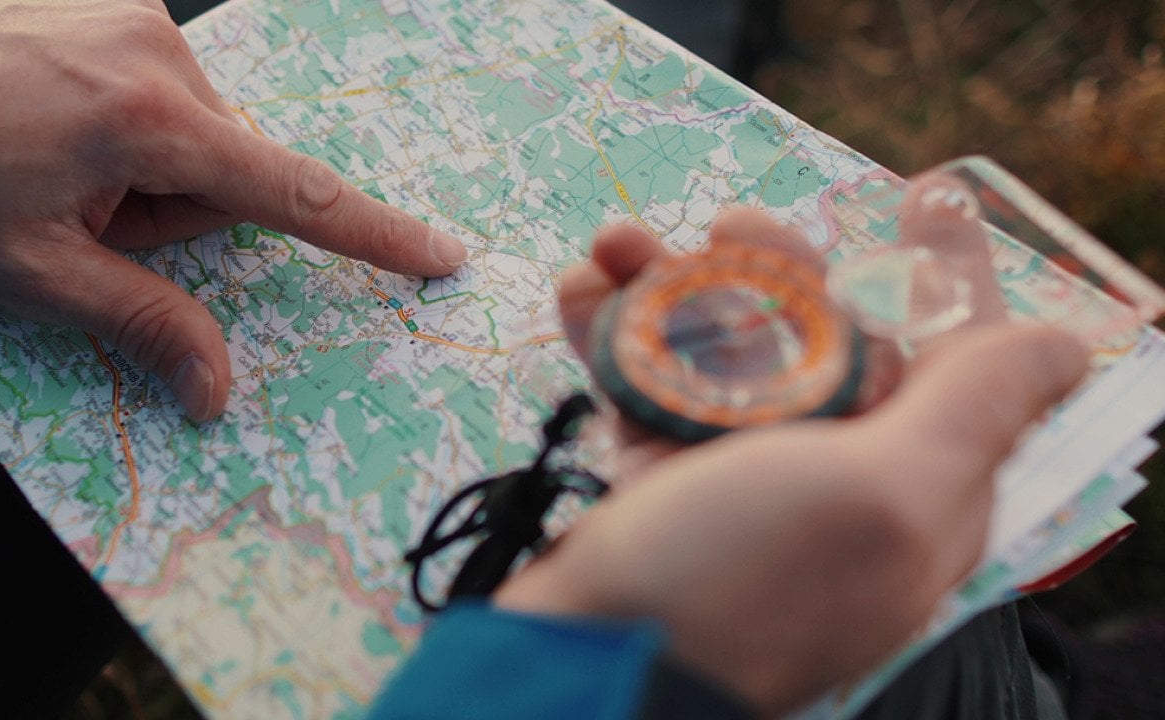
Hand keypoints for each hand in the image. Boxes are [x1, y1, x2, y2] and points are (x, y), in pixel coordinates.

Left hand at [0, 0, 466, 419]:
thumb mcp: (35, 271)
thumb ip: (143, 324)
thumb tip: (216, 395)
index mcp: (149, 126)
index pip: (294, 192)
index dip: (374, 233)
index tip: (437, 253)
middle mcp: (161, 58)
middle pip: (232, 169)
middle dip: (182, 207)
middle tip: (94, 211)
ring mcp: (141, 19)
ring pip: (201, 128)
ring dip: (158, 163)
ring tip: (71, 161)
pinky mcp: (123, 3)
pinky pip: (169, 86)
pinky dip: (138, 119)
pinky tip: (71, 121)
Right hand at [495, 176, 1087, 716]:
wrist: (587, 664)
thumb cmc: (740, 585)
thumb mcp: (884, 497)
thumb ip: (975, 411)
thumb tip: (1063, 346)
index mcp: (916, 486)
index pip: (960, 363)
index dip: (950, 275)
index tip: (928, 197)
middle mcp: (836, 478)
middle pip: (829, 337)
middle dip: (781, 265)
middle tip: (732, 225)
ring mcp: (741, 476)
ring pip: (726, 346)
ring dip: (672, 282)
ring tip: (618, 244)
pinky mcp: (659, 475)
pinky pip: (645, 379)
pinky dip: (612, 329)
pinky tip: (580, 290)